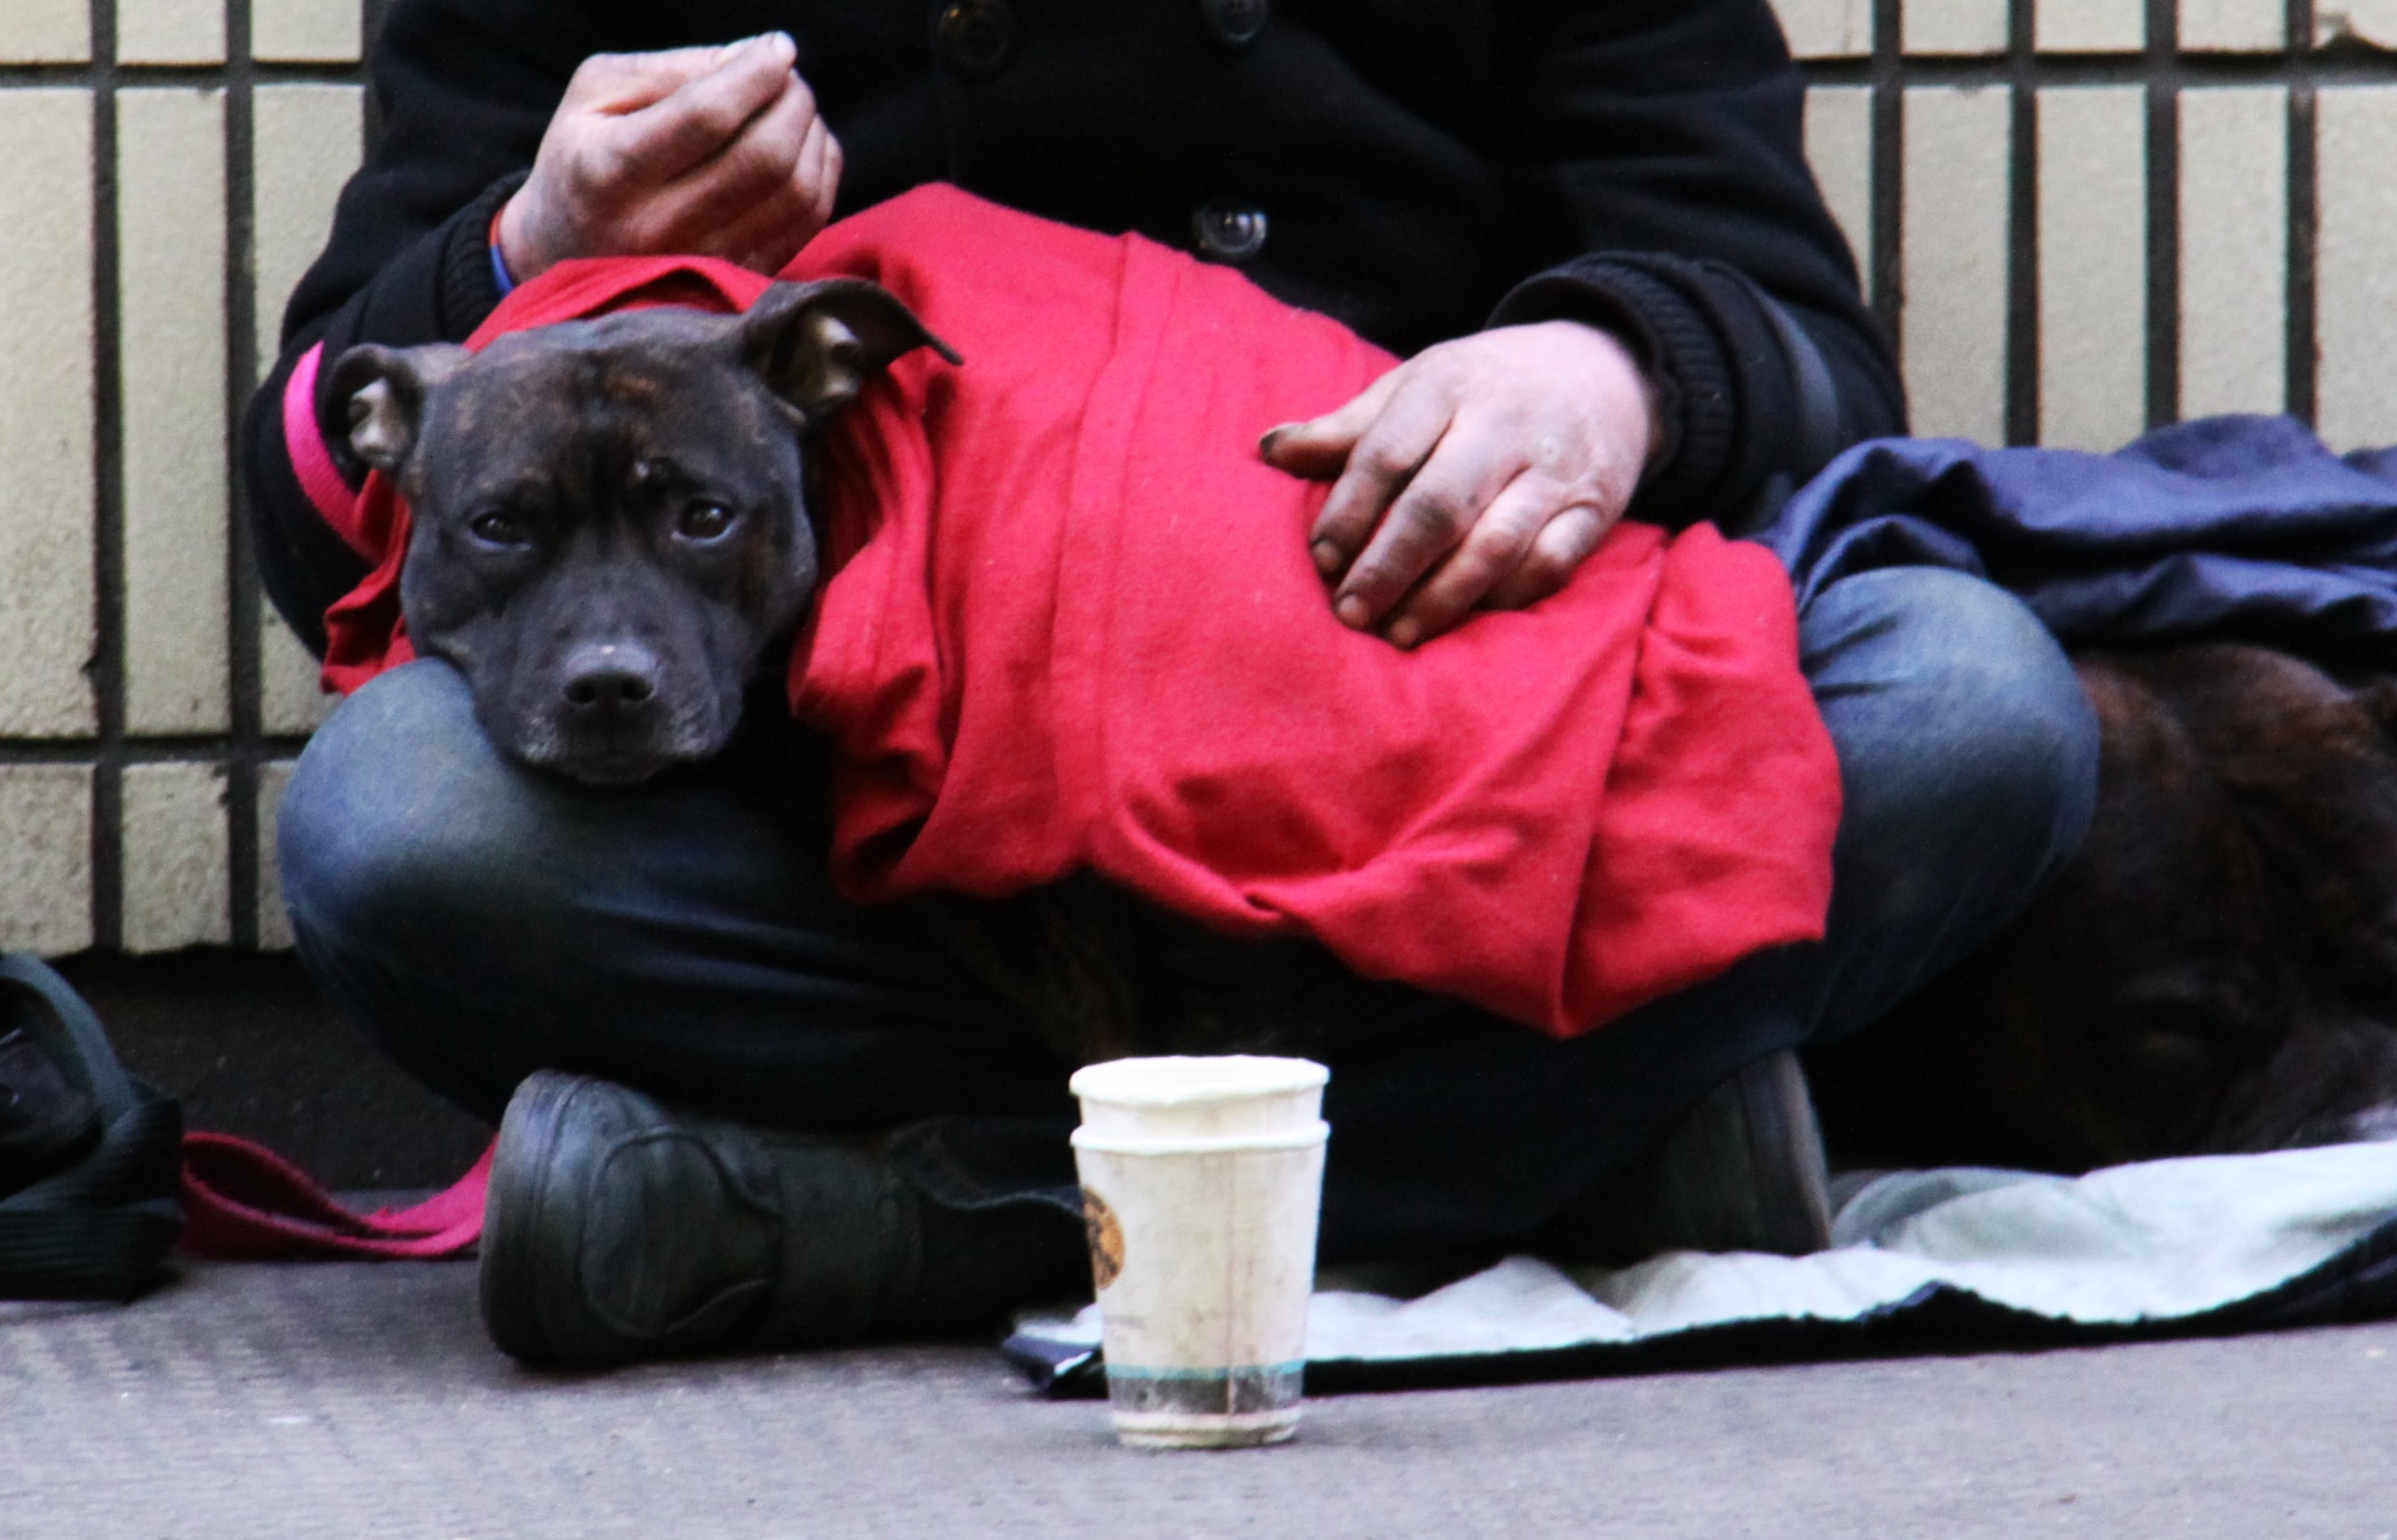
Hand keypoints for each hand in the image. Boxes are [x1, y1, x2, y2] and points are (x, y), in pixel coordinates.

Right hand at [497, 33, 842, 282]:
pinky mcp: (739, 278)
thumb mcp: (597, 93)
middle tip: (789, 77)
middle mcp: (658, 227)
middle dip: (792, 101)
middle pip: (764, 157)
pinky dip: (821, 173)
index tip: (778, 47)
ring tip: (795, 107)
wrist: (568, 250)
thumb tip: (751, 58)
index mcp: (611, 171)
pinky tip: (805, 147)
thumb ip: (670, 69)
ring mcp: (704, 262)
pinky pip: (807, 223)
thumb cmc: (585, 156)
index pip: (708, 116)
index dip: (756, 73)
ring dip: (812, 135)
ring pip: (795, 193)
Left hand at [1260, 321, 1659, 648]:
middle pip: (1439, 505)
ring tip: (1398, 633)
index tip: (1320, 560)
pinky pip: (1549, 566)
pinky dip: (1504, 599)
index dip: (1348, 512)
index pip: (1386, 453)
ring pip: (1495, 544)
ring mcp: (1555, 469)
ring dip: (1441, 598)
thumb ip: (1348, 427)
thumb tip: (1269, 450)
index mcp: (1447, 385)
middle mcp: (1505, 424)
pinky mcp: (1594, 510)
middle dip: (1388, 567)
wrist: (1604, 370)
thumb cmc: (1484, 388)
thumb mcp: (1417, 387)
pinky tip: (1465, 620)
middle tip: (1350, 612)